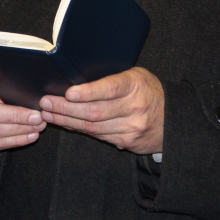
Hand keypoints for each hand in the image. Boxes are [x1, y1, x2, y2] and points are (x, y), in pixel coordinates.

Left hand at [39, 67, 163, 153]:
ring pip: (93, 127)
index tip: (68, 93)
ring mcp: (131, 128)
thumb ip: (112, 79)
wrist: (173, 119)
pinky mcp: (127, 142)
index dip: (88, 92)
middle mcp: (134, 108)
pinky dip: (78, 129)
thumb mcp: (136, 76)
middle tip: (46, 102)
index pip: (110, 89)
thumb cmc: (148, 91)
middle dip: (66, 108)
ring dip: (67, 120)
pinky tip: (65, 123)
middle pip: (95, 112)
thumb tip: (77, 81)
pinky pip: (98, 136)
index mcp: (135, 85)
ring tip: (48, 113)